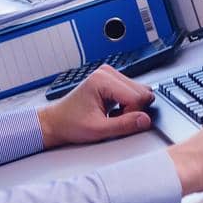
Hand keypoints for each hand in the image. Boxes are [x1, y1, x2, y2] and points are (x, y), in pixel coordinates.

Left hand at [37, 65, 156, 147]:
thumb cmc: (71, 123)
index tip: (116, 122)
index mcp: (102, 79)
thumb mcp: (98, 130)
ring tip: (112, 114)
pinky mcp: (112, 80)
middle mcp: (107, 72)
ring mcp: (110, 74)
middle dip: (133, 110)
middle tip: (114, 119)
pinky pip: (133, 92)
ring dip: (131, 107)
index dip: (132, 115)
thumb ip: (124, 125)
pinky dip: (128, 105)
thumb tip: (145, 120)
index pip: (137, 96)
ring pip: (140, 91)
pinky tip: (113, 110)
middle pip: (141, 92)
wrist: (56, 121)